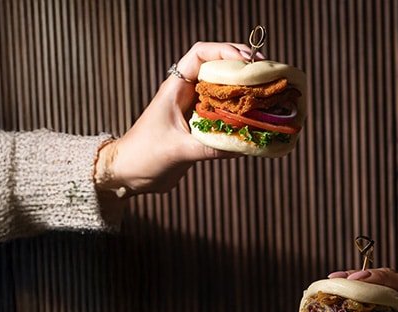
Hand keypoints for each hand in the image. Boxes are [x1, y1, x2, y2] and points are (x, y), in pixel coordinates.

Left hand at [93, 42, 265, 195]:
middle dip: (243, 67)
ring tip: (268, 92)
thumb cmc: (143, 155)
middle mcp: (188, 93)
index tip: (246, 60)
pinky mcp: (201, 127)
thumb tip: (245, 144)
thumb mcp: (178, 150)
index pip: (200, 54)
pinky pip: (226, 112)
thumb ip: (210, 147)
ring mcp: (195, 109)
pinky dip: (242, 112)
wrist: (130, 174)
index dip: (224, 51)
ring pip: (225, 89)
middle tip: (266, 73)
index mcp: (176, 87)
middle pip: (218, 67)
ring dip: (245, 88)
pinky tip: (259, 119)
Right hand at [327, 268, 397, 311]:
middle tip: (336, 279)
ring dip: (361, 280)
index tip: (354, 280)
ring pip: (387, 280)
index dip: (377, 279)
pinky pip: (386, 286)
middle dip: (363, 276)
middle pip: (392, 277)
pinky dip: (367, 287)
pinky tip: (346, 287)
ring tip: (336, 281)